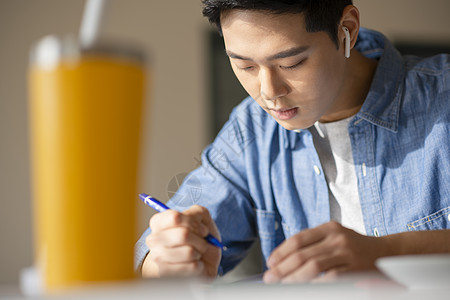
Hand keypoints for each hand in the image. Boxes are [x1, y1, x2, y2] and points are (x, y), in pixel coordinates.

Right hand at [141, 205, 220, 278]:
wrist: (200, 261)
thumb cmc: (199, 237)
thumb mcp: (201, 217)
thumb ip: (198, 212)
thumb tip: (198, 226)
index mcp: (159, 222)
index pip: (175, 217)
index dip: (193, 222)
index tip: (199, 227)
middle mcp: (153, 239)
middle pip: (184, 234)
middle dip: (200, 239)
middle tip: (201, 242)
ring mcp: (157, 257)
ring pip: (189, 252)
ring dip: (200, 252)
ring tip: (196, 254)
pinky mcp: (166, 274)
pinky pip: (192, 267)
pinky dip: (199, 266)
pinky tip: (194, 264)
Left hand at [263, 221, 385, 282]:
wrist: (389, 253)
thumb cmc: (356, 248)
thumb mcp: (336, 237)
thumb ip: (314, 245)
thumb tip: (285, 261)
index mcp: (330, 228)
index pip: (298, 239)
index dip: (281, 252)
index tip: (270, 262)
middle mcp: (337, 238)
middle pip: (302, 254)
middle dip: (282, 268)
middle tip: (270, 278)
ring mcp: (347, 253)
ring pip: (313, 266)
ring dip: (294, 277)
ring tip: (283, 284)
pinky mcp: (355, 269)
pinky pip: (330, 279)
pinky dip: (314, 285)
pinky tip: (304, 288)